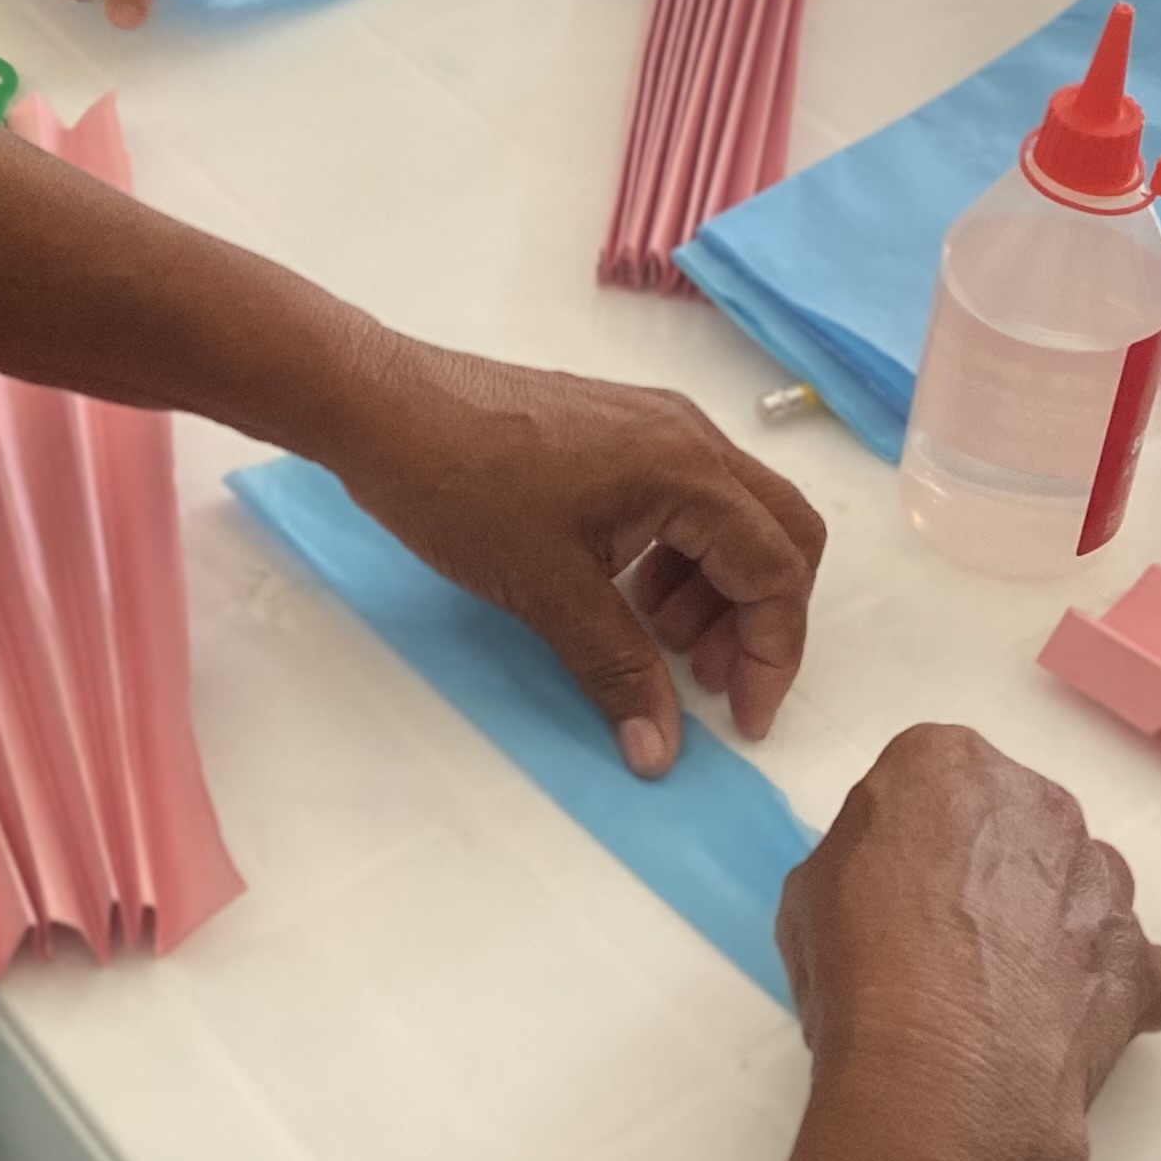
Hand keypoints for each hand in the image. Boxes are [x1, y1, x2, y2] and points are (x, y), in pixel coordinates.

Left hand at [330, 343, 825, 761]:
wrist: (382, 407)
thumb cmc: (463, 491)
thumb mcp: (548, 592)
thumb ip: (618, 669)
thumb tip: (661, 753)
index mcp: (689, 471)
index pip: (776, 568)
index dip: (771, 653)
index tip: (741, 720)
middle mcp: (690, 436)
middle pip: (779, 532)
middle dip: (758, 616)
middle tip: (705, 680)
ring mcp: (654, 424)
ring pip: (732, 515)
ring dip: (715, 589)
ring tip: (654, 643)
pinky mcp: (618, 427)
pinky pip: (685, 497)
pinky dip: (679, 556)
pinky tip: (625, 595)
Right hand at [780, 722, 1160, 1160]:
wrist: (939, 1072)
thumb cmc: (862, 973)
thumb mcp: (810, 892)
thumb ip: (866, 860)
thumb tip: (890, 891)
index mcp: (946, 764)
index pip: (932, 781)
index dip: (914, 842)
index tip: (897, 891)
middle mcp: (1037, 804)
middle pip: (1018, 825)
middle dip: (992, 872)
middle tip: (946, 942)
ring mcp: (1099, 882)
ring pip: (1085, 885)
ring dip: (1057, 923)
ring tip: (1006, 991)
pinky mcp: (1139, 959)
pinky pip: (1149, 966)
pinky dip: (1120, 988)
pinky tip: (1076, 1021)